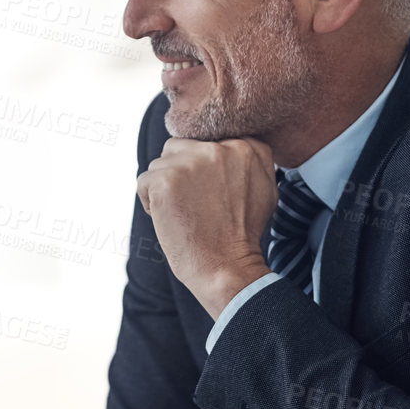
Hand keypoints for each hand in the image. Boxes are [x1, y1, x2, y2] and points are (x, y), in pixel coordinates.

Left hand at [135, 137, 277, 318]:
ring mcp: (190, 163)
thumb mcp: (265, 188)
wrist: (227, 267)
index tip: (210, 192)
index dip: (202, 168)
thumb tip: (229, 144)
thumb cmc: (243, 234)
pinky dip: (149, 201)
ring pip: (161, 163)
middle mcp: (218, 148)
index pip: (207, 141)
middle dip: (182, 174)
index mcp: (245, 146)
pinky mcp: (165, 180)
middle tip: (195, 205)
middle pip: (182, 147)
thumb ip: (249, 159)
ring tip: (183, 212)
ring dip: (165, 186)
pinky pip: (144, 181)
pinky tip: (168, 218)